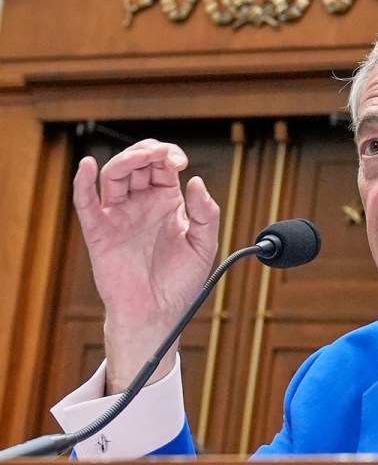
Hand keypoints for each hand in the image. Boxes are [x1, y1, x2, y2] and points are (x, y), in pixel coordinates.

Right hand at [73, 139, 219, 393]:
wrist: (159, 314)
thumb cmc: (181, 283)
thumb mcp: (204, 245)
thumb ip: (207, 213)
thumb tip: (197, 182)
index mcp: (166, 203)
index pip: (162, 166)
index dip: (169, 155)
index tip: (181, 162)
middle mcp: (141, 204)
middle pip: (137, 163)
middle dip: (148, 151)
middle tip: (163, 155)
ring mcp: (119, 216)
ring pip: (114, 175)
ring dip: (126, 160)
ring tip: (141, 158)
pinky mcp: (99, 232)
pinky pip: (86, 203)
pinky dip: (83, 182)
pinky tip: (87, 166)